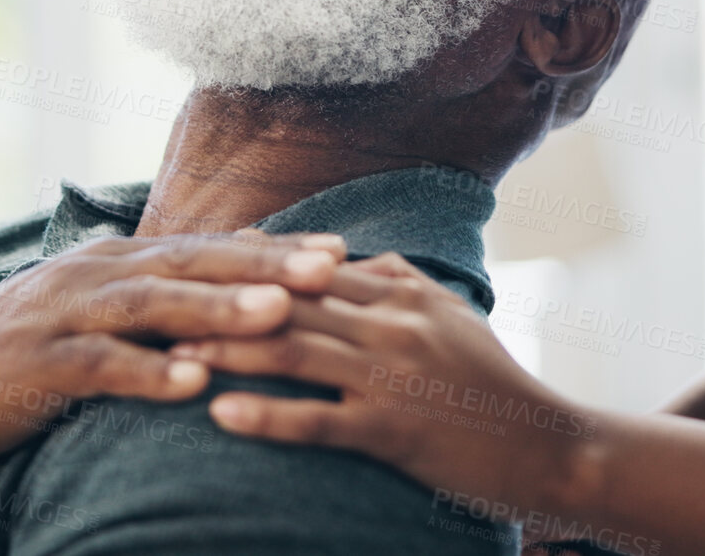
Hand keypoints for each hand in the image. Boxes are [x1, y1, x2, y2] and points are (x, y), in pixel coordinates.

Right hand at [0, 231, 345, 459]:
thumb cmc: (25, 347)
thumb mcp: (97, 308)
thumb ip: (162, 291)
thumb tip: (242, 270)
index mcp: (120, 261)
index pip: (211, 247)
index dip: (277, 248)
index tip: (345, 252)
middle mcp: (97, 274)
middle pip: (193, 262)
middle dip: (266, 263)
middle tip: (332, 268)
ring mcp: (64, 315)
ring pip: (151, 305)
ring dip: (217, 307)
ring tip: (278, 312)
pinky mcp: (35, 363)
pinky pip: (98, 366)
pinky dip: (146, 371)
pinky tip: (192, 382)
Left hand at [170, 253, 592, 515]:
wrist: (551, 447)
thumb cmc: (493, 382)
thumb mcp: (448, 314)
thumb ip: (395, 279)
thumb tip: (345, 258)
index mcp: (397, 293)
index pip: (302, 268)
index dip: (240, 264)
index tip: (185, 262)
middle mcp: (391, 324)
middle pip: (284, 303)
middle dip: (215, 304)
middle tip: (153, 307)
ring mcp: (393, 376)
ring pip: (293, 353)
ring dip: (226, 352)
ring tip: (168, 355)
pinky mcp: (396, 430)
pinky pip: (320, 420)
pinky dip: (269, 416)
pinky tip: (220, 414)